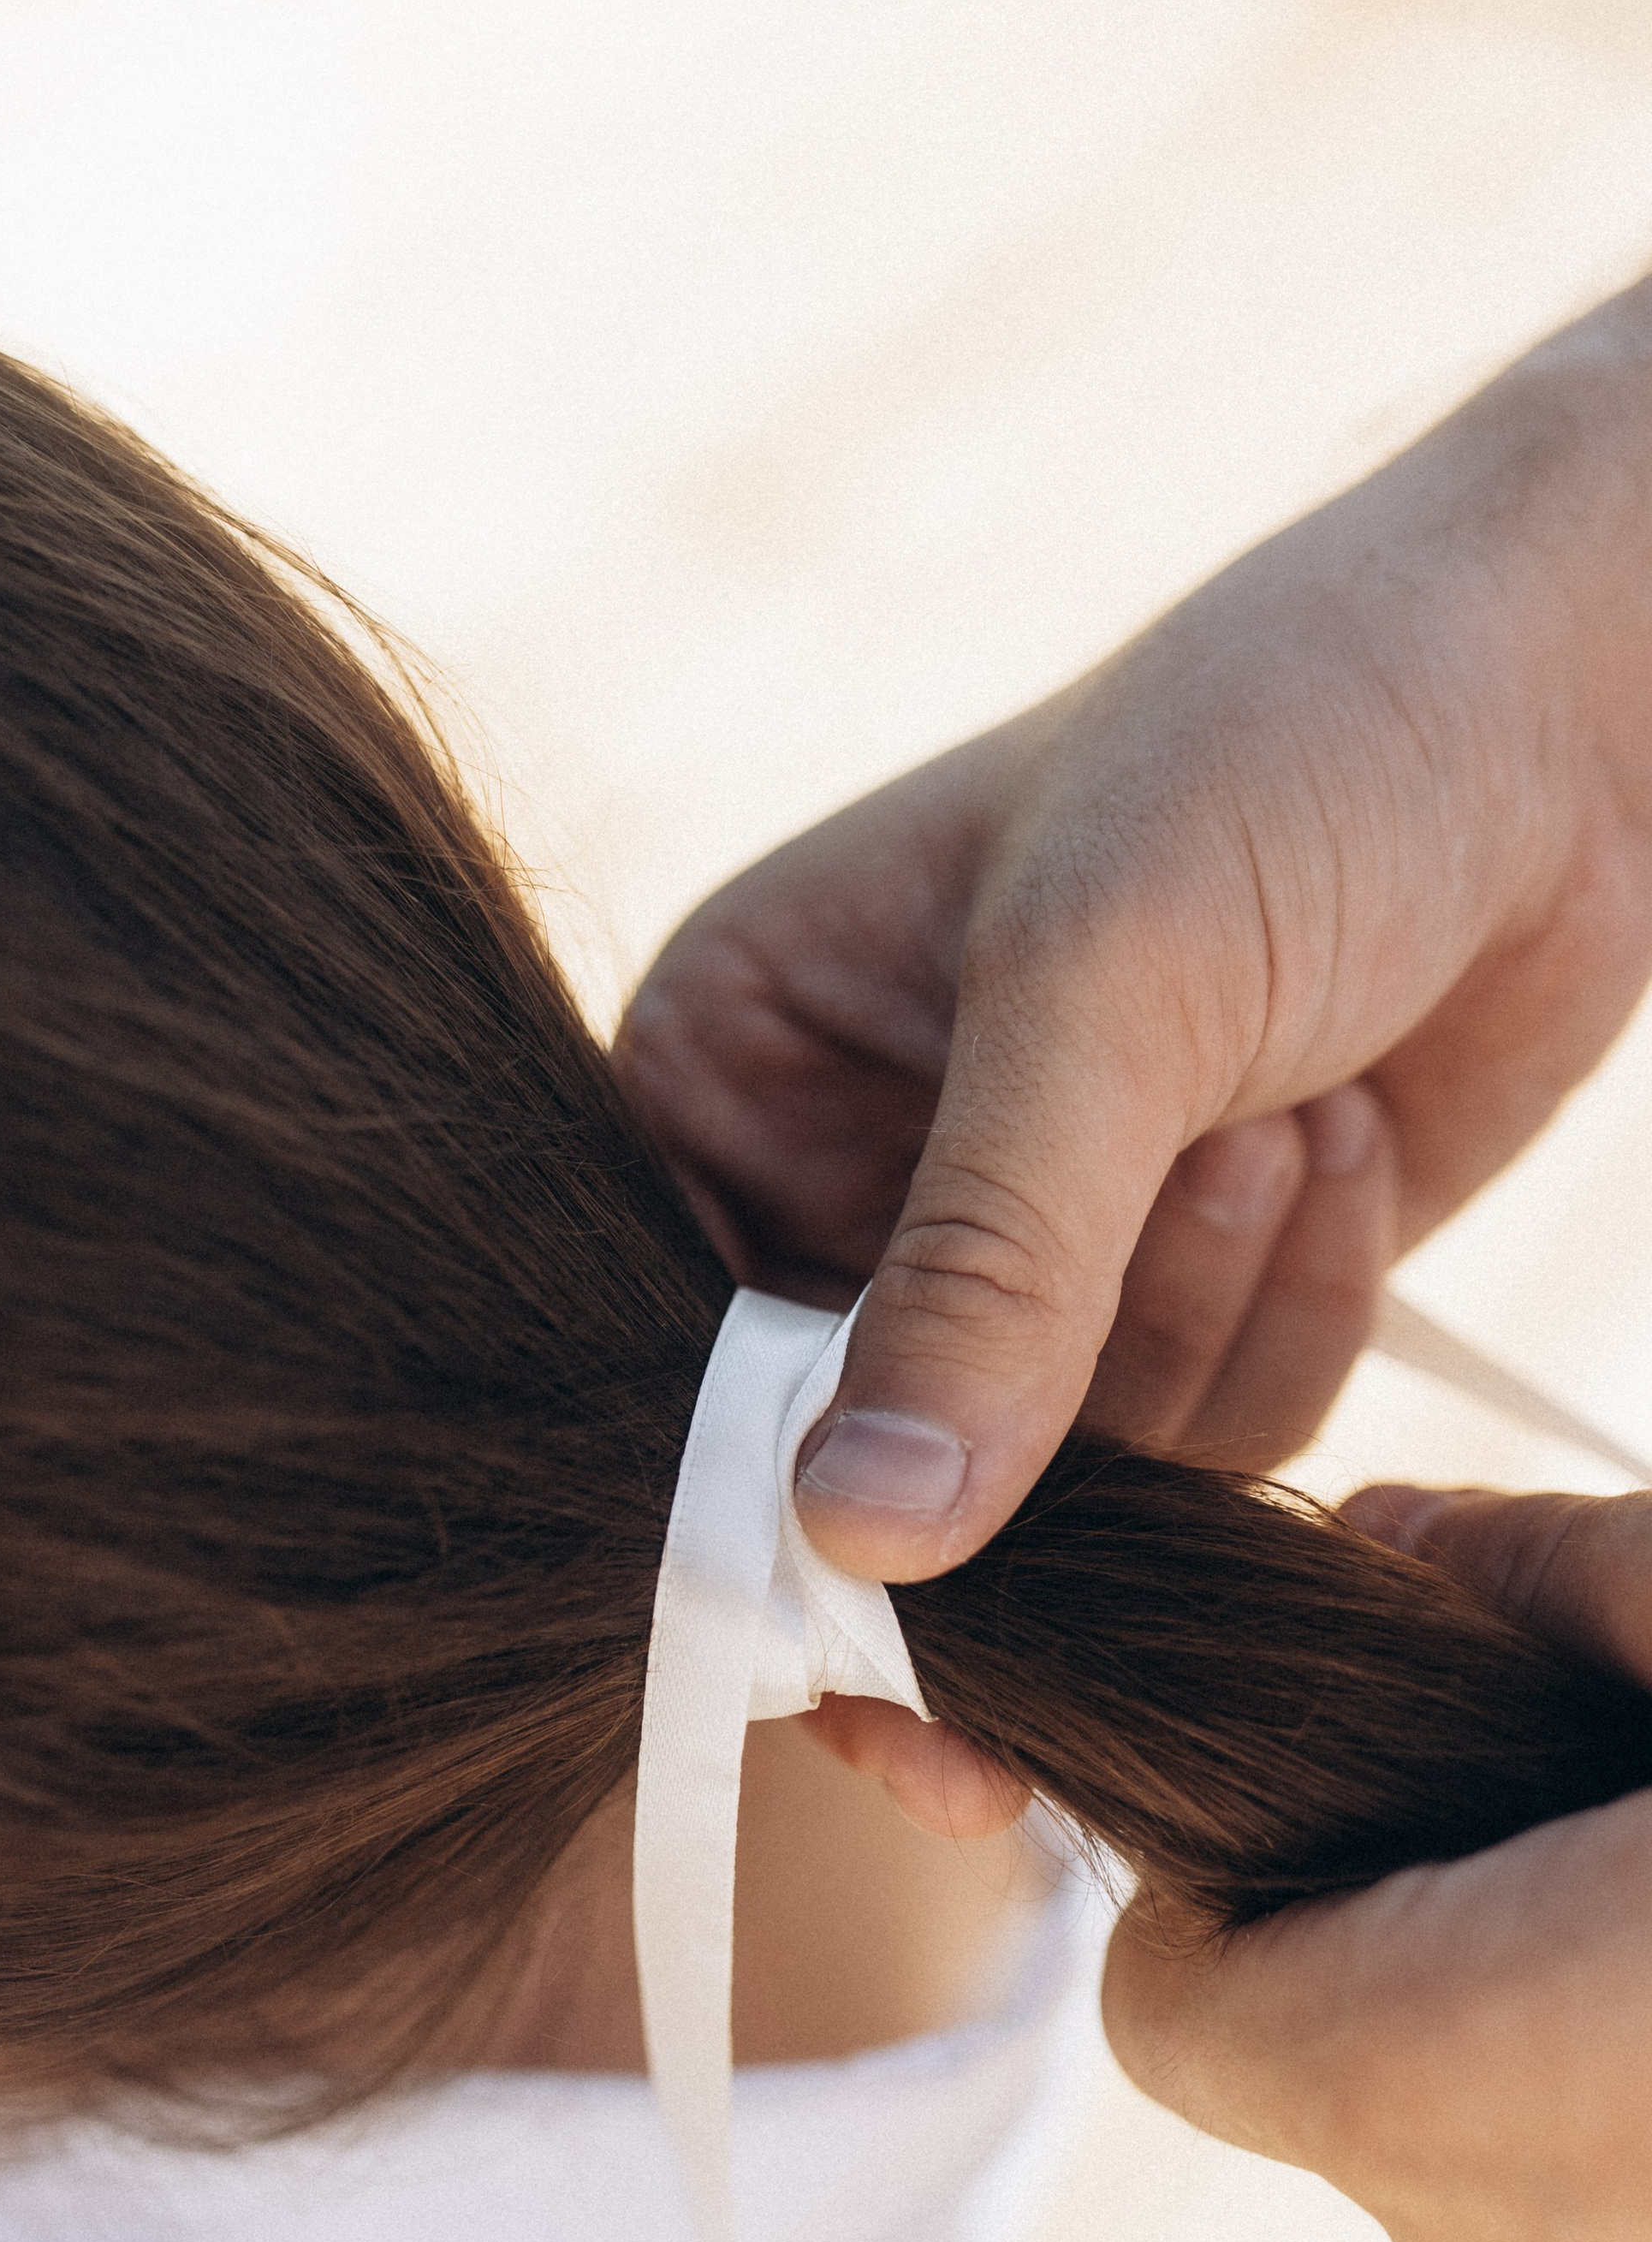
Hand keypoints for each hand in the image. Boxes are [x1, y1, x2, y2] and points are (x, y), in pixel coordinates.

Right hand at [617, 276, 1651, 1583]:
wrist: (1556, 713)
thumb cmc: (1279, 755)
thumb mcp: (1102, 995)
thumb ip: (984, 1270)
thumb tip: (857, 1528)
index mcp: (739, 1056)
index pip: (685, 1325)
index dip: (788, 1423)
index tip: (922, 1451)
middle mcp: (855, 1166)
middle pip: (891, 1433)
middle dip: (1079, 1324)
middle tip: (1204, 1140)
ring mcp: (1024, 1246)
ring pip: (1073, 1462)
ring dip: (1214, 1294)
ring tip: (1281, 1099)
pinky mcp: (1185, 1296)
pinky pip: (1214, 1442)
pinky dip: (1302, 1312)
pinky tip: (1340, 1128)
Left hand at [1103, 1483, 1651, 2241]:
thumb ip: (1534, 1570)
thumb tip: (1390, 1544)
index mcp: (1475, 2071)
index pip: (1176, 1997)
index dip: (1228, 1872)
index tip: (1350, 1777)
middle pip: (1342, 2084)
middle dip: (1425, 1942)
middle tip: (1572, 1819)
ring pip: (1495, 2181)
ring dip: (1554, 2047)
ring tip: (1650, 1908)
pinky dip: (1642, 2140)